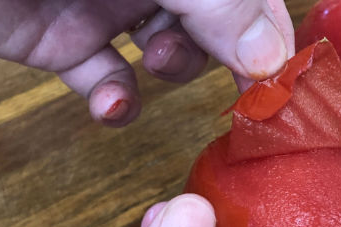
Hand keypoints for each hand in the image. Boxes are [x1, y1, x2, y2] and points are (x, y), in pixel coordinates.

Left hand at [0, 0, 293, 125]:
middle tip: (220, 68)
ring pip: (166, 51)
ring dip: (171, 69)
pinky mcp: (65, 42)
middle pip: (213, 23)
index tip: (276, 79)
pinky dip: (113, 99)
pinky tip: (109, 102)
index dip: (266, 31)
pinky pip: (104, 79)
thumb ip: (213, 1)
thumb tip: (271, 57)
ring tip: (153, 62)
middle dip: (218, 49)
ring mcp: (107, 3)